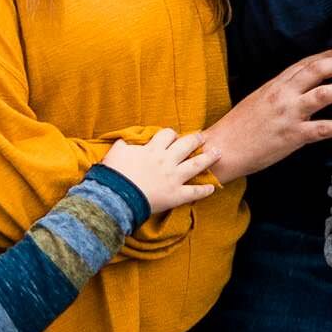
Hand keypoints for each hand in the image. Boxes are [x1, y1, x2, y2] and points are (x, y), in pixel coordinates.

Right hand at [101, 128, 219, 214]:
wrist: (116, 197)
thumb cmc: (114, 174)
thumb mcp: (116, 152)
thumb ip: (124, 144)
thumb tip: (126, 141)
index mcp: (153, 150)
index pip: (167, 135)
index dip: (172, 134)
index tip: (174, 136)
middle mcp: (166, 161)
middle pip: (186, 145)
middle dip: (196, 140)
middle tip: (202, 137)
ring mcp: (173, 178)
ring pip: (196, 165)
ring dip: (208, 158)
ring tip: (218, 153)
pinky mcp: (176, 195)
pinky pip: (194, 192)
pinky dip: (204, 190)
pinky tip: (212, 187)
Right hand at [202, 50, 331, 182]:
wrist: (223, 148)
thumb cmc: (238, 127)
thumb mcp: (257, 100)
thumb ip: (278, 92)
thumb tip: (295, 87)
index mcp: (274, 85)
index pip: (304, 64)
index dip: (326, 55)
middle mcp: (283, 95)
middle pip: (317, 71)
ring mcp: (289, 115)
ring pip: (324, 95)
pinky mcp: (292, 136)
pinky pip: (322, 129)